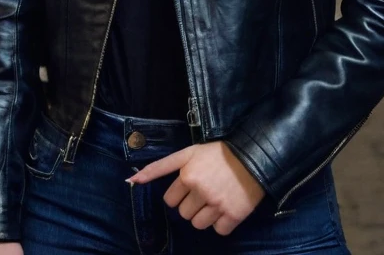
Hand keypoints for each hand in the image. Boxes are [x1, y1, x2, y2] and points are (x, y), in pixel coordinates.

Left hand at [127, 142, 265, 235]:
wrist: (252, 156)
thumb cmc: (217, 153)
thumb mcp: (187, 153)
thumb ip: (159, 167)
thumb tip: (130, 180)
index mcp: (187, 175)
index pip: (170, 200)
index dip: (180, 193)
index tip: (191, 185)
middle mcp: (200, 191)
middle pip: (184, 214)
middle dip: (192, 205)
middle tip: (206, 190)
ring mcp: (217, 205)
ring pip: (199, 225)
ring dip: (206, 215)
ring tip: (216, 199)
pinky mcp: (233, 216)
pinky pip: (218, 230)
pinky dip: (222, 222)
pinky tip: (227, 206)